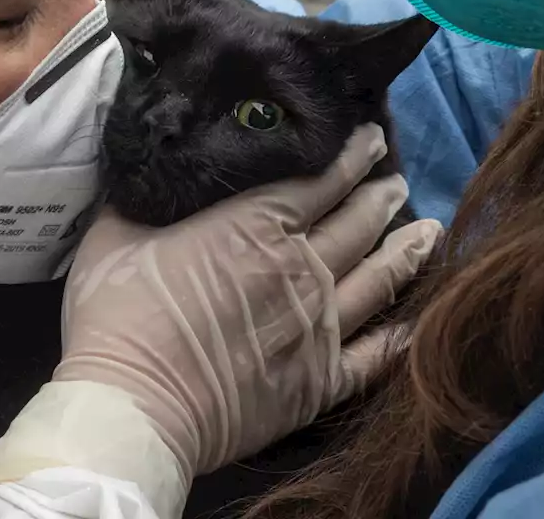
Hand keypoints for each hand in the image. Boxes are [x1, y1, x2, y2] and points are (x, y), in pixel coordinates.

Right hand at [57, 124, 440, 475]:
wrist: (133, 405)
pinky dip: (400, 337)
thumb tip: (152, 170)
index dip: (352, 154)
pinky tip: (416, 322)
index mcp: (256, 225)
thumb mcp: (116, 234)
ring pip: (378, 279)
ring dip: (406, 251)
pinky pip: (375, 357)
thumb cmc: (117, 315)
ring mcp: (318, 327)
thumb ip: (144, 197)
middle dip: (382, 196)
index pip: (320, 179)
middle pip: (357, 222)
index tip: (372, 137)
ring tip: (428, 231)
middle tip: (397, 180)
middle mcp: (302, 268)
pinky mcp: (319, 382)